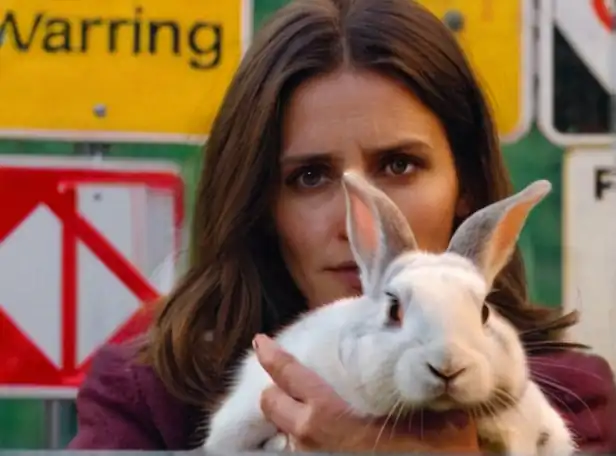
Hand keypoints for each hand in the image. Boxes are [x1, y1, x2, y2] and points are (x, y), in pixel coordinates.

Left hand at [252, 333, 479, 451]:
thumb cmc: (428, 447)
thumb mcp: (416, 402)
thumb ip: (400, 379)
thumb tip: (408, 343)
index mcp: (326, 412)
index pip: (286, 375)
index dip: (271, 355)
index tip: (261, 343)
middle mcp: (309, 435)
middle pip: (270, 403)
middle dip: (275, 389)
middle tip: (287, 380)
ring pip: (285, 429)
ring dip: (291, 417)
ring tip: (311, 408)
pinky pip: (300, 449)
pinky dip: (305, 438)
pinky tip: (328, 435)